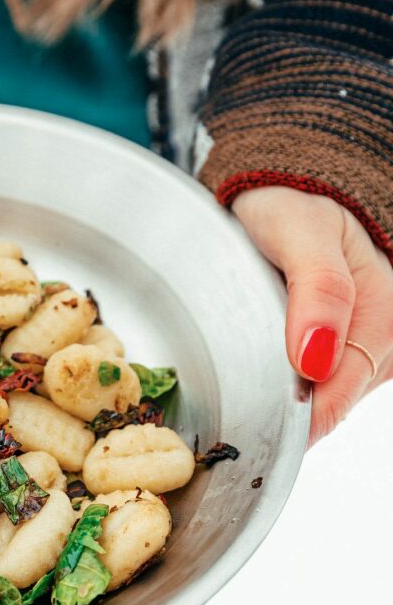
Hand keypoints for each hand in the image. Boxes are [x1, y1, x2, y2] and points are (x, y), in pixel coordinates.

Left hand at [232, 187, 392, 444]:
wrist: (289, 185)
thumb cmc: (294, 200)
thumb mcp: (302, 230)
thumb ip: (318, 291)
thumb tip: (316, 361)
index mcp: (384, 317)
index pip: (332, 404)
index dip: (285, 419)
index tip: (237, 414)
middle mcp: (384, 343)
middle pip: (324, 408)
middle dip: (277, 403)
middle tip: (227, 375)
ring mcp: (367, 351)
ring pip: (318, 400)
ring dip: (279, 389)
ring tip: (244, 354)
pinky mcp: (345, 351)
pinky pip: (311, 385)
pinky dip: (282, 377)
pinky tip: (261, 354)